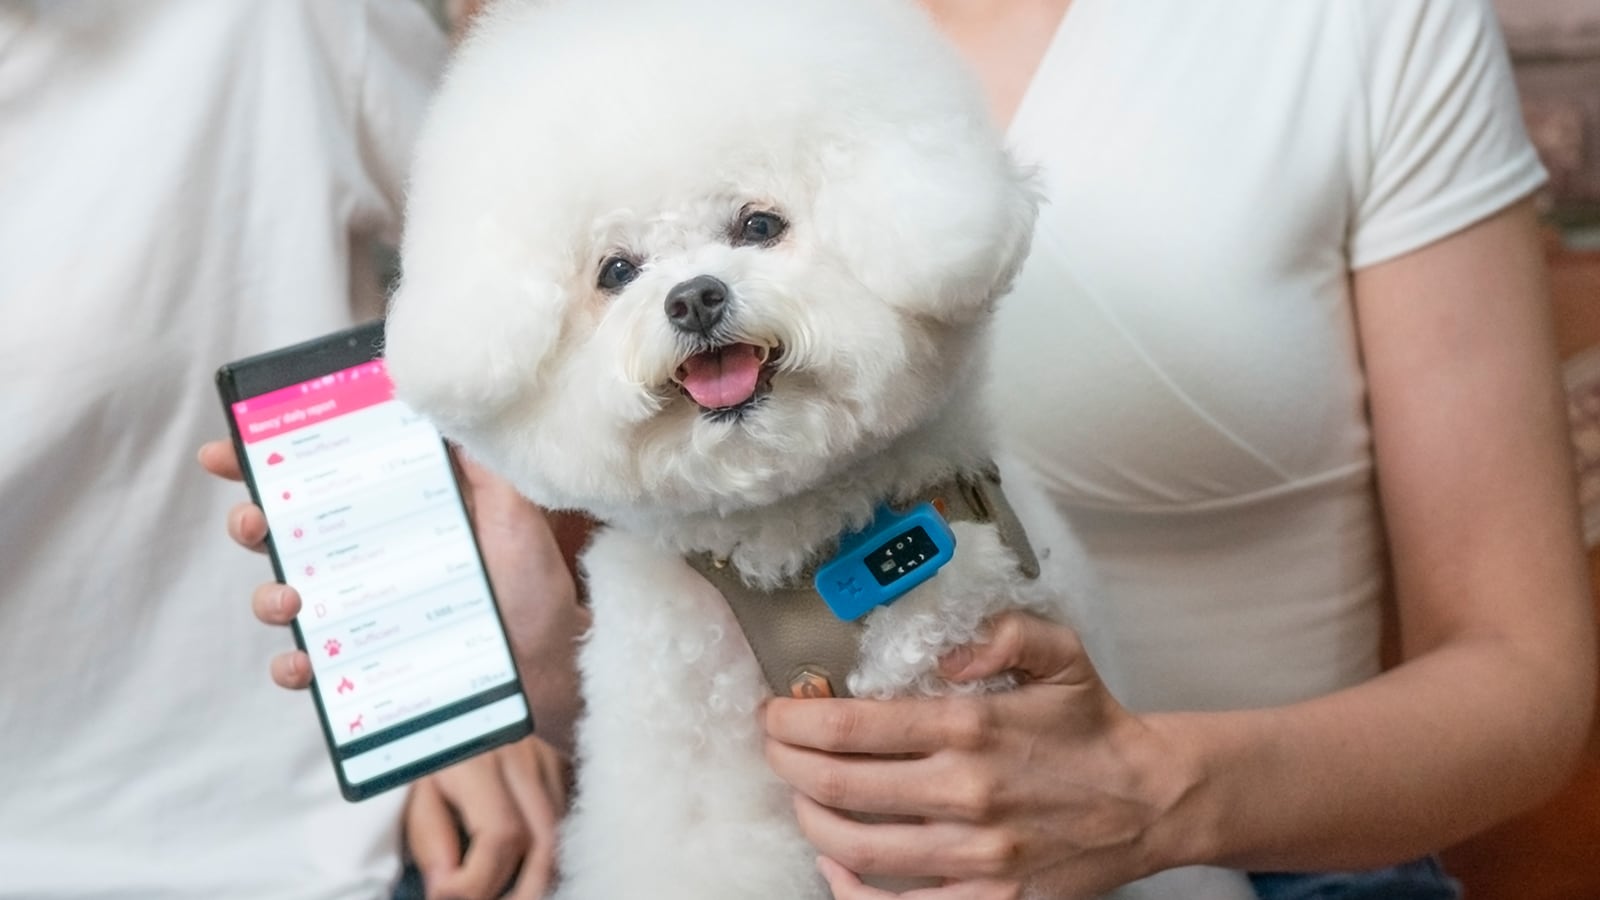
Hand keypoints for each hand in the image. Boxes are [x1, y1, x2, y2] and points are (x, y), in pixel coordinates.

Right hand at [197, 439, 591, 750]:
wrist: (556, 661)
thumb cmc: (533, 583)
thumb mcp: (513, 512)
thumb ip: (480, 463)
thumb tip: (443, 403)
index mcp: (390, 512)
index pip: (316, 479)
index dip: (260, 463)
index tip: (223, 455)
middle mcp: (365, 560)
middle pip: (283, 535)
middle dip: (251, 523)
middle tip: (255, 521)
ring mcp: (360, 616)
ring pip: (285, 600)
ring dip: (268, 596)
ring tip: (290, 596)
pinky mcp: (366, 668)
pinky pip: (313, 672)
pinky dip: (296, 668)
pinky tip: (304, 663)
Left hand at [405, 736, 571, 899]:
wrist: (451, 692)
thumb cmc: (428, 740)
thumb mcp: (414, 785)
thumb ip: (430, 837)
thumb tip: (447, 890)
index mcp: (480, 759)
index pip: (500, 834)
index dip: (477, 881)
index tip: (445, 898)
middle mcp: (524, 757)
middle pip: (545, 842)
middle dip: (523, 893)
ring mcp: (548, 758)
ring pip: (562, 833)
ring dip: (541, 877)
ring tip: (513, 898)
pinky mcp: (559, 762)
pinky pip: (568, 817)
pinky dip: (553, 851)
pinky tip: (530, 871)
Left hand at [761, 612, 1196, 898]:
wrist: (1153, 800)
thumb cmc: (1092, 726)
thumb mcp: (1059, 652)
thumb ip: (1002, 632)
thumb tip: (946, 650)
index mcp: (972, 727)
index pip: (852, 727)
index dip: (796, 721)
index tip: (776, 713)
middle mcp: (967, 793)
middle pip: (839, 787)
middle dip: (787, 765)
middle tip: (775, 748)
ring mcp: (977, 856)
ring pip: (858, 848)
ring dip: (810, 820)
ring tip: (800, 796)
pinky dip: (852, 891)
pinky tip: (834, 863)